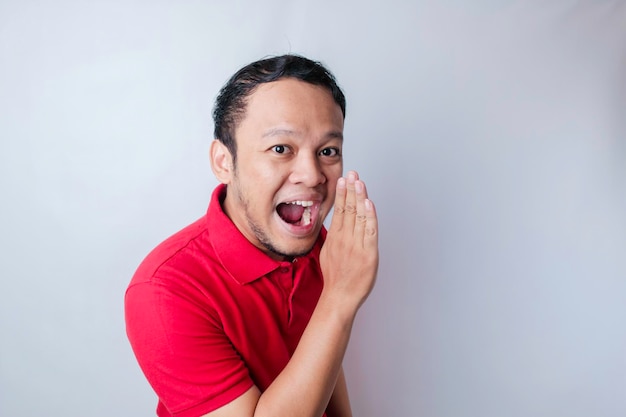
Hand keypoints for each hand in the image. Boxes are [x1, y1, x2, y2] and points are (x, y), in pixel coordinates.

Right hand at [320, 171, 378, 311]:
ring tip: (359, 182)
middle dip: (351, 189)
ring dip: (359, 197)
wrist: (340, 297)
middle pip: (348, 209)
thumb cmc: (336, 279)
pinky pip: (369, 230)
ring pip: (358, 216)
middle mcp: (344, 239)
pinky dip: (369, 216)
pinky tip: (368, 203)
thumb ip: (333, 238)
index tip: (343, 180)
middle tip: (352, 173)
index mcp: (335, 238)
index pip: (339, 211)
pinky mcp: (368, 253)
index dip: (342, 194)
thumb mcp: (328, 254)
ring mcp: (356, 245)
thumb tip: (336, 226)